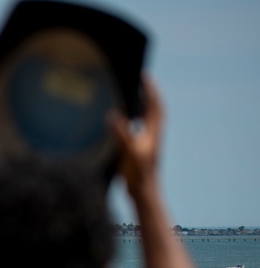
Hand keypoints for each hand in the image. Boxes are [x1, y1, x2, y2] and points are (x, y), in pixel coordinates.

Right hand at [109, 75, 164, 197]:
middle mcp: (152, 135)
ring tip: (131, 97)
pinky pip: (138, 130)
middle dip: (147, 94)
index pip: (155, 105)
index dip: (151, 89)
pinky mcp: (140, 150)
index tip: (144, 76)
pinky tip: (124, 123)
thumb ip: (121, 132)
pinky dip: (133, 121)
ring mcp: (147, 143)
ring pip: (146, 119)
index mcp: (153, 132)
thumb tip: (111, 115)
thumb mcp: (129, 151)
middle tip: (138, 82)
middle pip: (153, 109)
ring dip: (141, 107)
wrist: (144, 192)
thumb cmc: (139, 173)